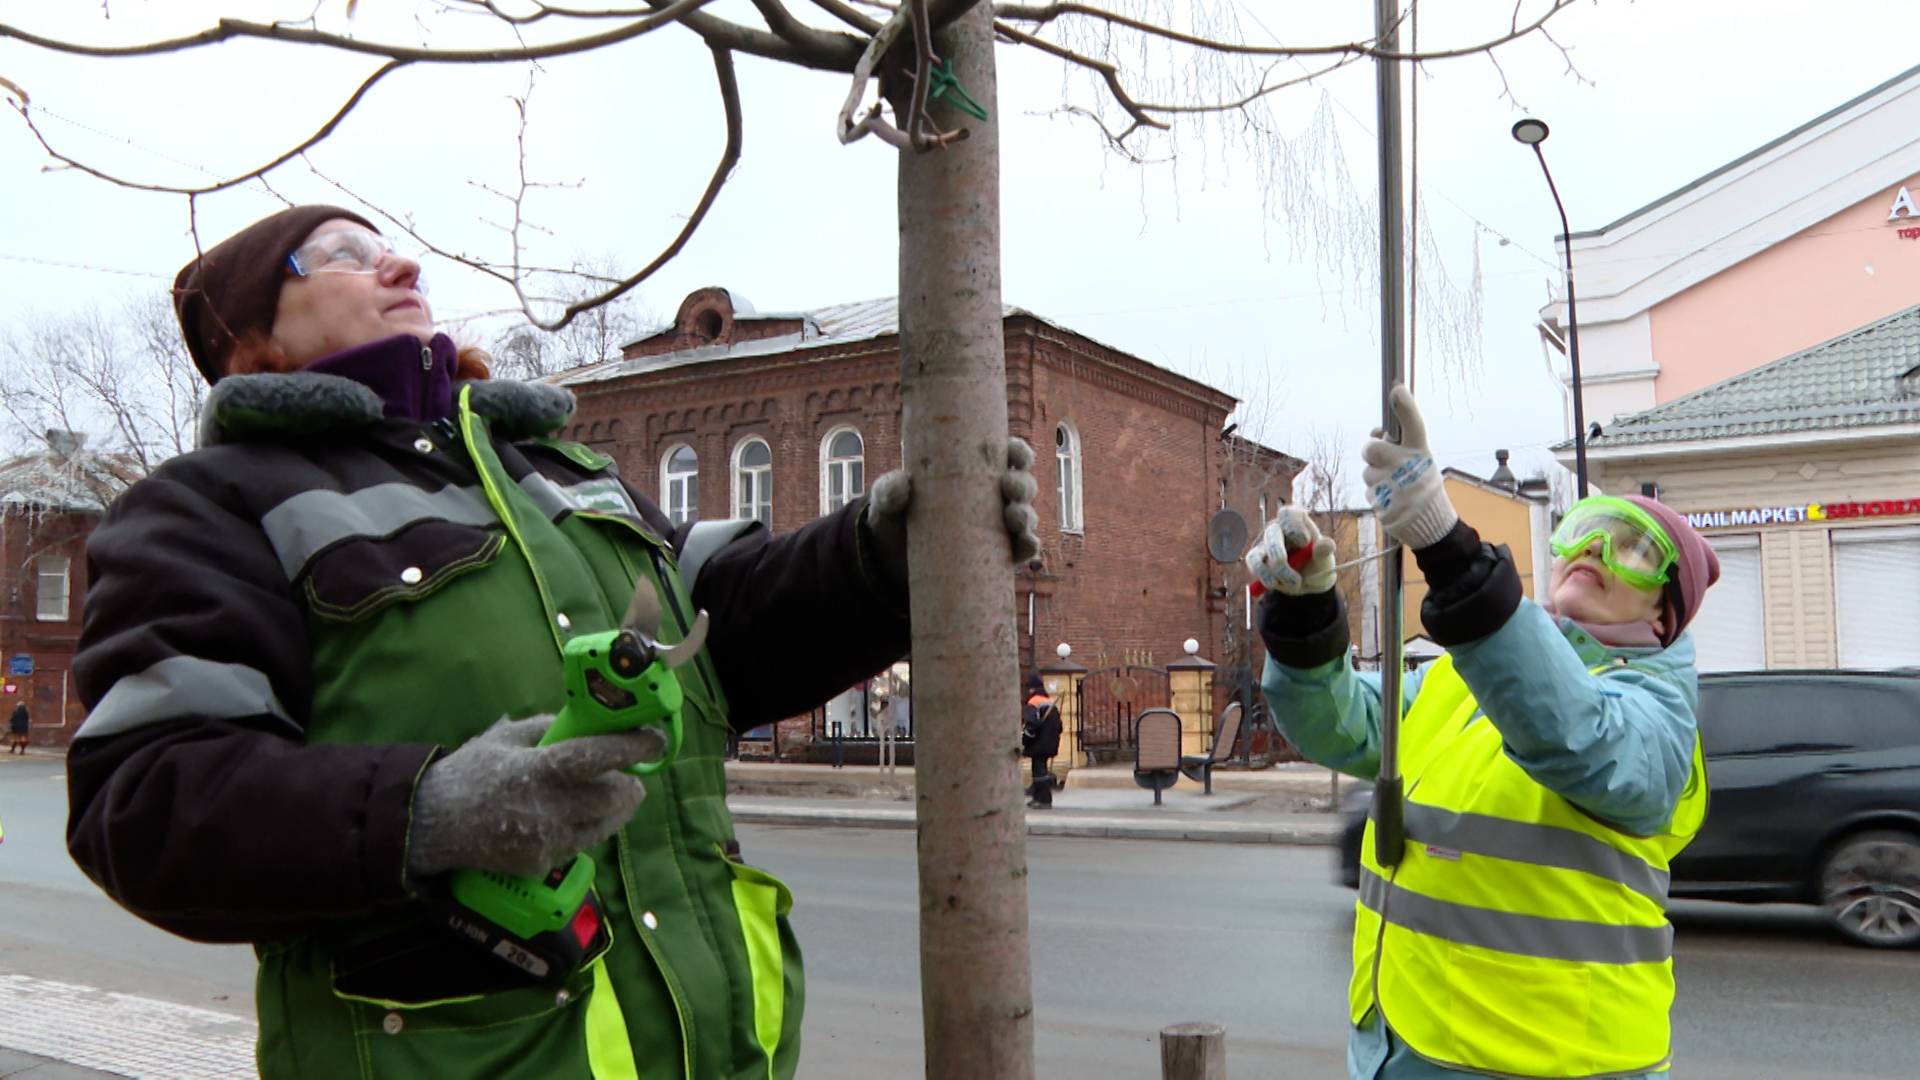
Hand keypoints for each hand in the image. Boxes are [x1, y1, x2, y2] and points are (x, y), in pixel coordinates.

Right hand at [405, 715, 663, 880]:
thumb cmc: (467, 774)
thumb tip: (583, 721)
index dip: (631, 748)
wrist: (430, 825)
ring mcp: (545, 841)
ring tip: (618, 792)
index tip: (653, 739)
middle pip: (611, 798)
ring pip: (603, 826)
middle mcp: (546, 809)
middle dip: (629, 784)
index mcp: (536, 770)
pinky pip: (581, 843)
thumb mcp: (502, 738)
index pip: (596, 758)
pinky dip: (591, 827)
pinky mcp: (541, 863)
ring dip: (617, 808)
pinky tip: (585, 814)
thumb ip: (545, 727)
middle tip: (632, 772)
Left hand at [863, 437, 1041, 583]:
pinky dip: (1029, 546)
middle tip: (1007, 486)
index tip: (1014, 455)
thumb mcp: (888, 500)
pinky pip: (1022, 551)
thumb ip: (889, 490)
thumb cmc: (896, 517)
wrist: (893, 560)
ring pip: (1026, 517)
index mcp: (974, 474)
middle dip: (1022, 484)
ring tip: (1013, 516)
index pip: (1007, 457)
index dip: (1018, 453)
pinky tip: (1026, 542)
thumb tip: (902, 483)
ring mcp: (997, 529)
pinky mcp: (997, 557)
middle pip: (1022, 485)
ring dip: (1026, 515)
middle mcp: (992, 499)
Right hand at [1245, 508, 1336, 595]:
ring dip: (1275, 573)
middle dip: (1280, 557)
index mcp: (1296, 521)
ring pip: (1259, 553)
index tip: (1305, 543)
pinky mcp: (1256, 557)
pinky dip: (1265, 577)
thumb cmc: (1317, 564)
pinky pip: (1254, 565)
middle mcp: (1278, 528)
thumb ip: (1325, 551)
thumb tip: (1327, 544)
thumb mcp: (1325, 559)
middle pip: (1271, 533)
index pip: (1287, 514)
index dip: (1293, 526)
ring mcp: (1264, 542)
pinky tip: (1278, 584)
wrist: (1309, 581)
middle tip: (1297, 575)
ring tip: (1294, 584)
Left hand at [1361, 385, 1457, 550]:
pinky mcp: (1384, 505)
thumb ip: (1399, 445)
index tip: (1397, 389)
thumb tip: (1375, 432)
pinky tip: (1394, 501)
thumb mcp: (1419, 461)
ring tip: (1396, 488)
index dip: (1404, 406)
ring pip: (1367, 474)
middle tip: (1386, 462)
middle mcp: (1408, 467)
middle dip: (1372, 454)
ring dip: (1376, 480)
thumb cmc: (1422, 485)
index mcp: (1420, 452)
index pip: (1413, 424)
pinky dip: (1379, 497)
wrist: (1432, 526)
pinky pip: (1370, 493)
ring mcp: (1395, 487)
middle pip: (1370, 448)